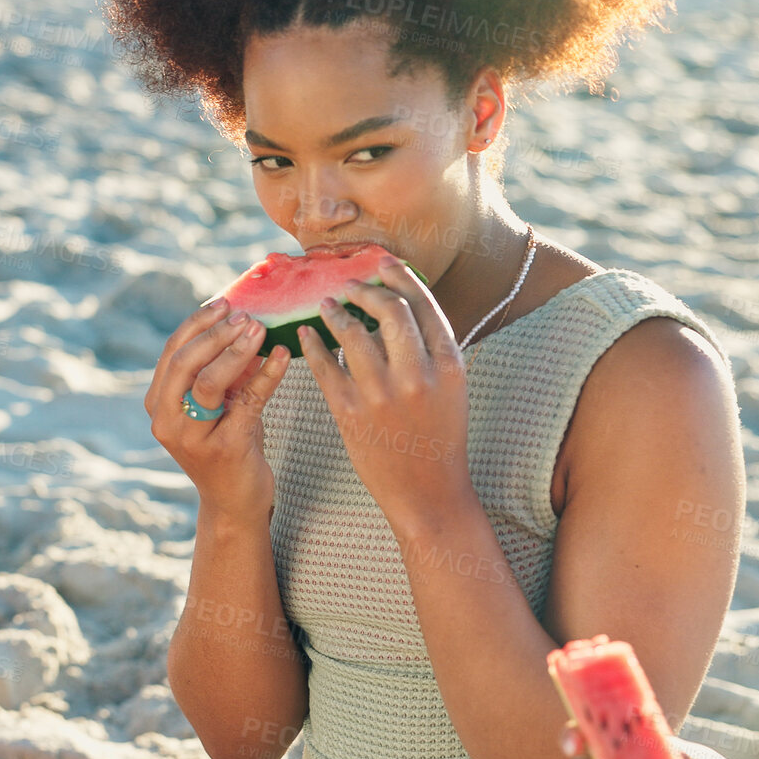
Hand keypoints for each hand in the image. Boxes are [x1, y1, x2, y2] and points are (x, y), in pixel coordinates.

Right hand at [145, 300, 291, 513]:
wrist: (235, 503)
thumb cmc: (227, 445)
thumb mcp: (218, 404)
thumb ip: (223, 370)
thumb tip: (246, 324)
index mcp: (158, 405)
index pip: (172, 352)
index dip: (197, 324)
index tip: (224, 304)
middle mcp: (167, 422)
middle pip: (185, 363)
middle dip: (216, 334)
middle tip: (246, 317)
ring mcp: (192, 438)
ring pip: (209, 382)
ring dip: (237, 350)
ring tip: (261, 330)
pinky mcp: (225, 449)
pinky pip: (248, 401)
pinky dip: (268, 374)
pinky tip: (284, 356)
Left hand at [296, 255, 473, 538]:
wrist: (428, 492)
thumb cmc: (440, 437)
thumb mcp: (451, 388)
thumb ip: (432, 349)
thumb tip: (403, 305)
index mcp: (449, 364)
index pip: (423, 305)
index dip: (401, 278)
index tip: (384, 265)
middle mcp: (417, 375)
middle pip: (388, 310)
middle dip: (365, 290)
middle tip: (350, 286)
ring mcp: (381, 394)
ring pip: (352, 332)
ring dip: (335, 312)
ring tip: (327, 305)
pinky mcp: (350, 412)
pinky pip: (324, 365)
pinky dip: (313, 344)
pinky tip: (306, 334)